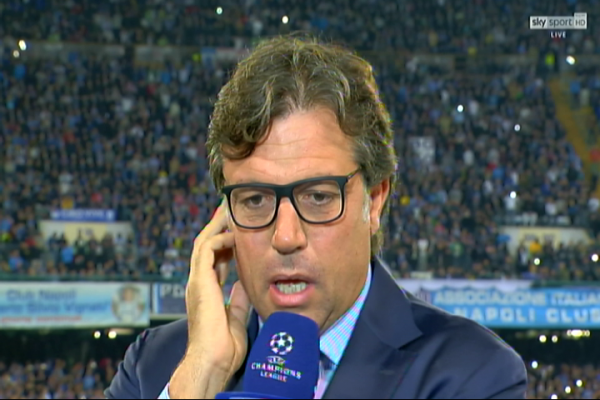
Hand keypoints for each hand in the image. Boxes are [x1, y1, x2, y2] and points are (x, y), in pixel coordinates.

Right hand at [169, 204, 251, 398]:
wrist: (213, 360)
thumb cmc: (224, 347)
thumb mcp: (235, 316)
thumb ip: (238, 299)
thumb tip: (243, 284)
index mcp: (206, 290)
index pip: (214, 258)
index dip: (225, 242)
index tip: (237, 230)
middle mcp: (198, 283)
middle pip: (206, 245)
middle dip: (218, 227)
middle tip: (230, 210)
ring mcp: (196, 281)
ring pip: (203, 243)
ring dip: (217, 226)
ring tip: (229, 210)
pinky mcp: (199, 281)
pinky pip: (207, 250)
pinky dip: (220, 239)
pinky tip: (234, 234)